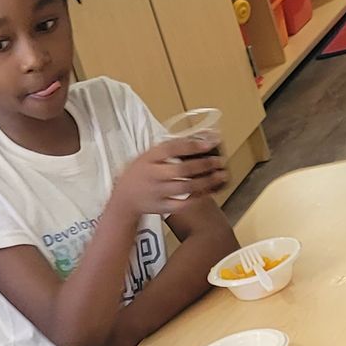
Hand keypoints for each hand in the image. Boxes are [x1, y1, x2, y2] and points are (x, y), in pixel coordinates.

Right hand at [111, 138, 226, 215]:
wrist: (124, 200)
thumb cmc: (139, 174)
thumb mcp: (147, 156)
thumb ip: (166, 149)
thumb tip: (195, 138)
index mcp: (149, 158)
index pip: (171, 148)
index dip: (191, 145)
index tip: (209, 142)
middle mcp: (153, 175)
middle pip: (181, 169)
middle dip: (203, 164)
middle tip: (219, 160)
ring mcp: (158, 193)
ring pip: (185, 187)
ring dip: (206, 181)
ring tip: (221, 174)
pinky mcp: (162, 207)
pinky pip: (184, 204)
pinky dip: (198, 197)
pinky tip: (210, 190)